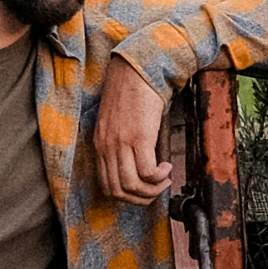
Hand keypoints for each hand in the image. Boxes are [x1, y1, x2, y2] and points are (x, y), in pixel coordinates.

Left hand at [94, 59, 174, 203]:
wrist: (137, 70)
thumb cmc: (131, 91)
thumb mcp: (118, 122)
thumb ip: (121, 142)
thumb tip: (139, 162)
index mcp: (100, 144)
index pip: (107, 185)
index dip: (127, 196)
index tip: (143, 190)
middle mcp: (107, 146)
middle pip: (118, 190)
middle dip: (141, 198)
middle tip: (156, 190)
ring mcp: (122, 143)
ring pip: (132, 185)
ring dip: (152, 190)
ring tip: (164, 180)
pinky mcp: (139, 137)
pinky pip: (147, 172)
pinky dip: (159, 177)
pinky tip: (167, 167)